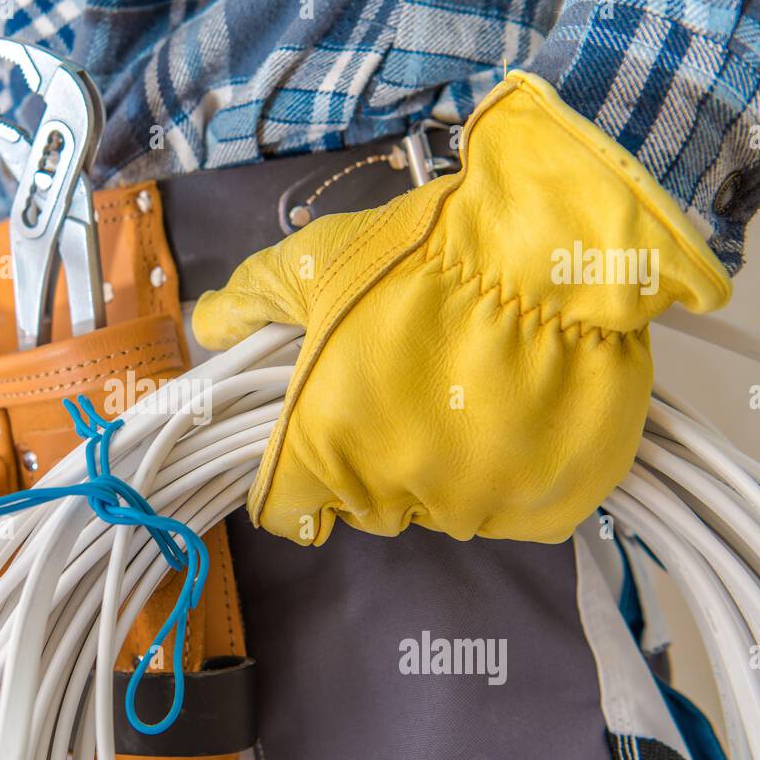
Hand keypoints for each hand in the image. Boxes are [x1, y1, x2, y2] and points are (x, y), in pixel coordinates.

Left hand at [194, 72, 730, 544]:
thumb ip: (252, 300)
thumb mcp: (315, 264)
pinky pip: (513, 513)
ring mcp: (475, 506)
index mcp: (323, 447)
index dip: (295, 476)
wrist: (552, 246)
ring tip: (472, 396)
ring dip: (447, 470)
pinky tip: (519, 420)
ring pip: (444, 509)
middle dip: (375, 463)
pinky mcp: (545, 508)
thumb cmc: (419, 255)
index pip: (287, 508)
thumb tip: (207, 324)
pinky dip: (513, 480)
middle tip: (406, 395)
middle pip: (368, 507)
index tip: (317, 444)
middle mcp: (394, 493)